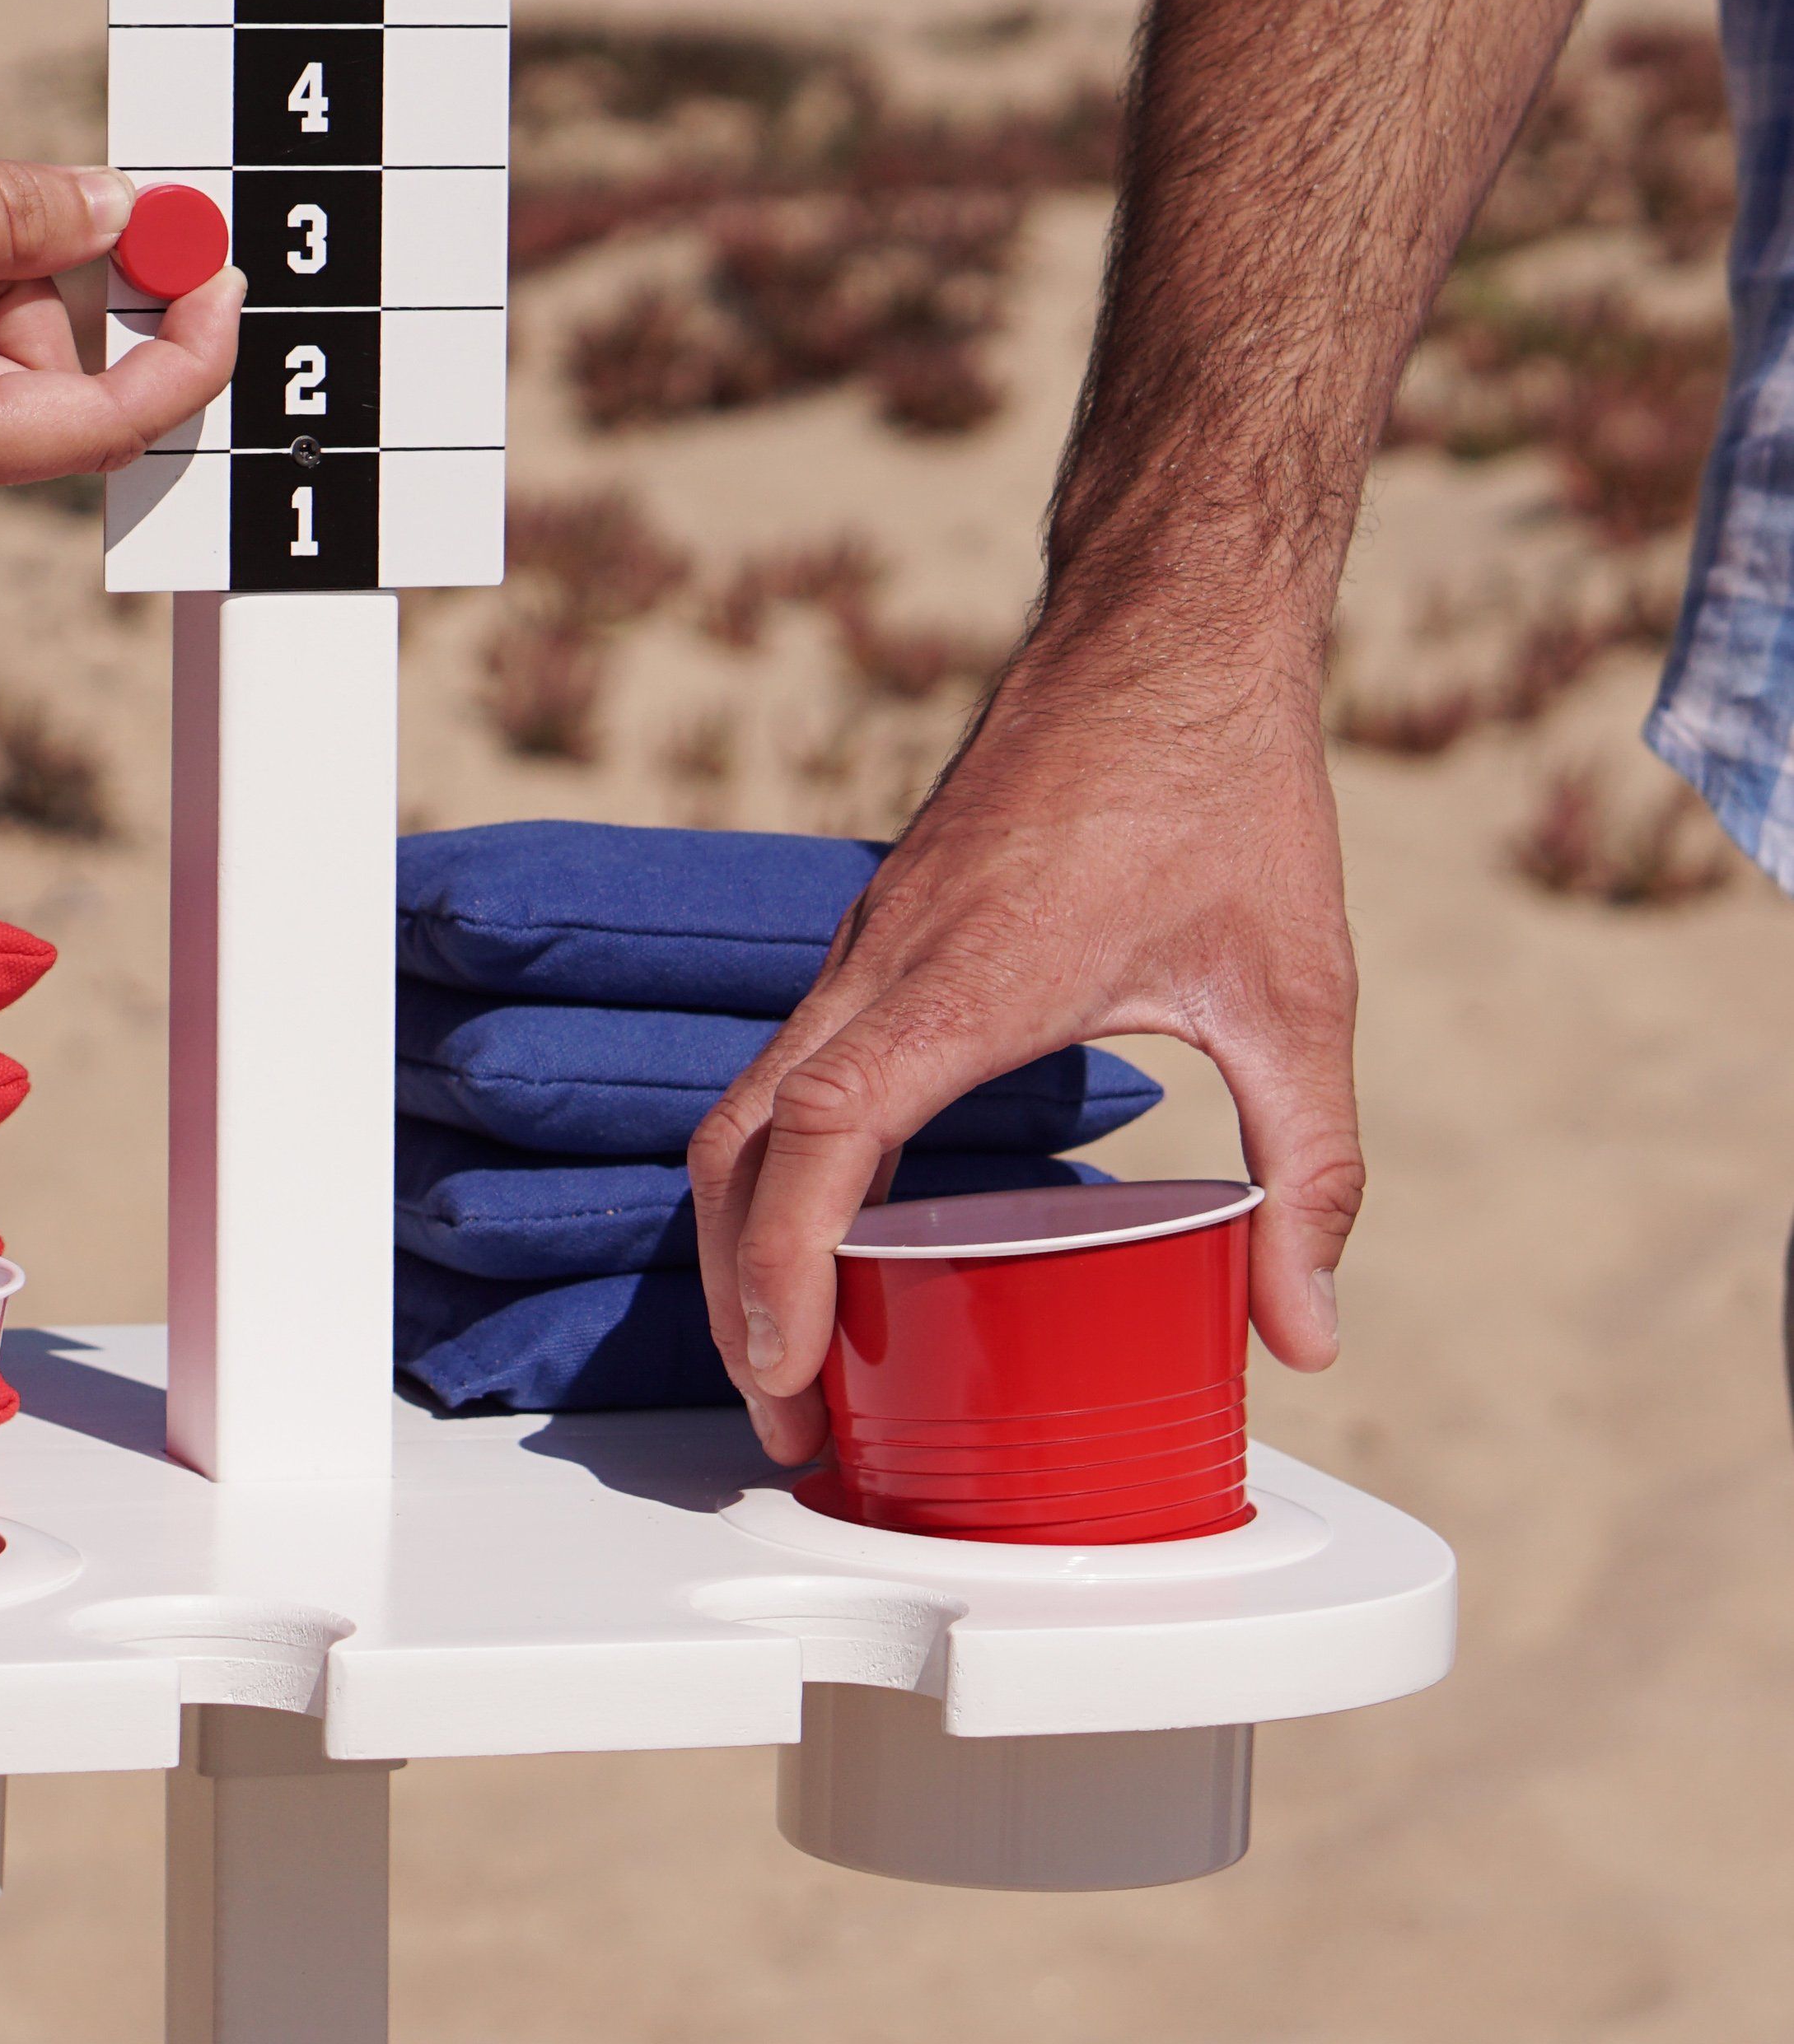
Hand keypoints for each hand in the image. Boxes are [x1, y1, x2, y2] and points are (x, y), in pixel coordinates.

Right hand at [686, 630, 1361, 1465]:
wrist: (1163, 633)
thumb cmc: (1223, 791)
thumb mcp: (1294, 998)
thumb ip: (1309, 1174)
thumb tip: (1307, 1332)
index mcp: (964, 982)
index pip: (820, 1140)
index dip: (784, 1270)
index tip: (784, 1376)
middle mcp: (884, 961)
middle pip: (739, 1140)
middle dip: (735, 1287)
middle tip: (781, 1410)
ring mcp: (870, 940)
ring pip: (748, 1098)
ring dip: (747, 1228)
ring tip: (795, 1343)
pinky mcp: (883, 928)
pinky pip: (792, 1059)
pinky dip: (784, 1160)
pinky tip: (848, 1222)